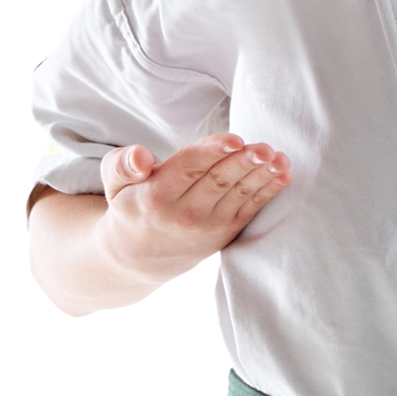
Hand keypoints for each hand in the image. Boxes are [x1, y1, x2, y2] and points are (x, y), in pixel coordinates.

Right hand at [98, 133, 290, 277]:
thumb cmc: (130, 206)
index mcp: (156, 196)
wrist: (138, 256)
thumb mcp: (113, 183)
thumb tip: (140, 158)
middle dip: (245, 163)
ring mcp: (208, 227)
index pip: (189, 168)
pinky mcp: (225, 233)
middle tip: (266, 148)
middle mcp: (184, 215)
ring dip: (263, 175)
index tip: (235, 139)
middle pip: (219, 181)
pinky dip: (268, 191)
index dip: (213, 152)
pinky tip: (283, 174)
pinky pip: (250, 209)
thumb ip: (120, 164)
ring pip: (239, 195)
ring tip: (280, 159)